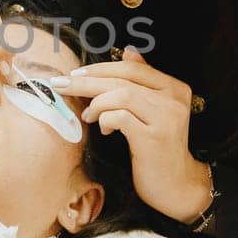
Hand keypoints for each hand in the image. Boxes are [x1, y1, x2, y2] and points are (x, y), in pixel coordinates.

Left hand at [54, 47, 212, 221]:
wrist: (176, 186)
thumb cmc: (158, 148)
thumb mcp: (153, 112)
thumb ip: (143, 83)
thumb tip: (129, 51)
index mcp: (174, 88)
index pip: (132, 68)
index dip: (100, 69)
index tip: (75, 74)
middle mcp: (173, 99)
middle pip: (123, 79)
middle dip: (87, 81)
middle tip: (61, 84)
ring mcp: (166, 117)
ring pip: (121, 94)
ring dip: (96, 103)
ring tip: (88, 115)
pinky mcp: (154, 137)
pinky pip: (120, 117)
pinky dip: (105, 119)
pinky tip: (103, 129)